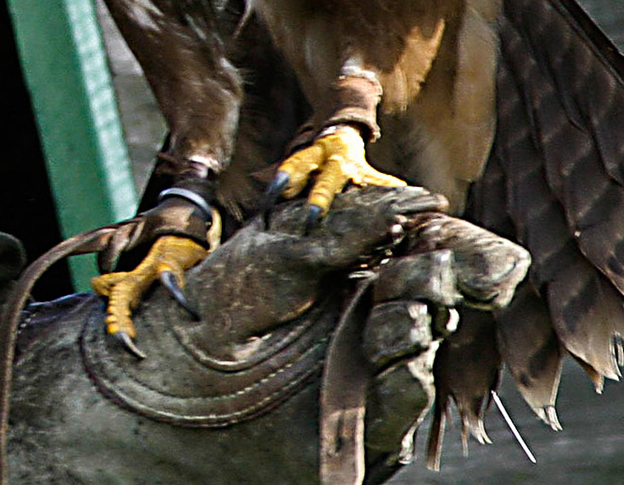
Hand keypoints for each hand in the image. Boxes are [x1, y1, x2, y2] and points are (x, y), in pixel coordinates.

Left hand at [0, 187, 527, 484]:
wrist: (164, 375)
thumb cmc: (215, 303)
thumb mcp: (284, 249)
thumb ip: (354, 224)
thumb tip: (427, 200)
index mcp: (361, 270)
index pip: (437, 253)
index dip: (458, 243)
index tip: (449, 225)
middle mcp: (374, 317)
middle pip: (448, 296)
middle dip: (440, 276)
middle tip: (414, 270)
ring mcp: (372, 369)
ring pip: (432, 343)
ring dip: (422, 320)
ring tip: (393, 309)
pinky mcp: (363, 423)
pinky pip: (408, 397)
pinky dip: (409, 370)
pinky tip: (391, 348)